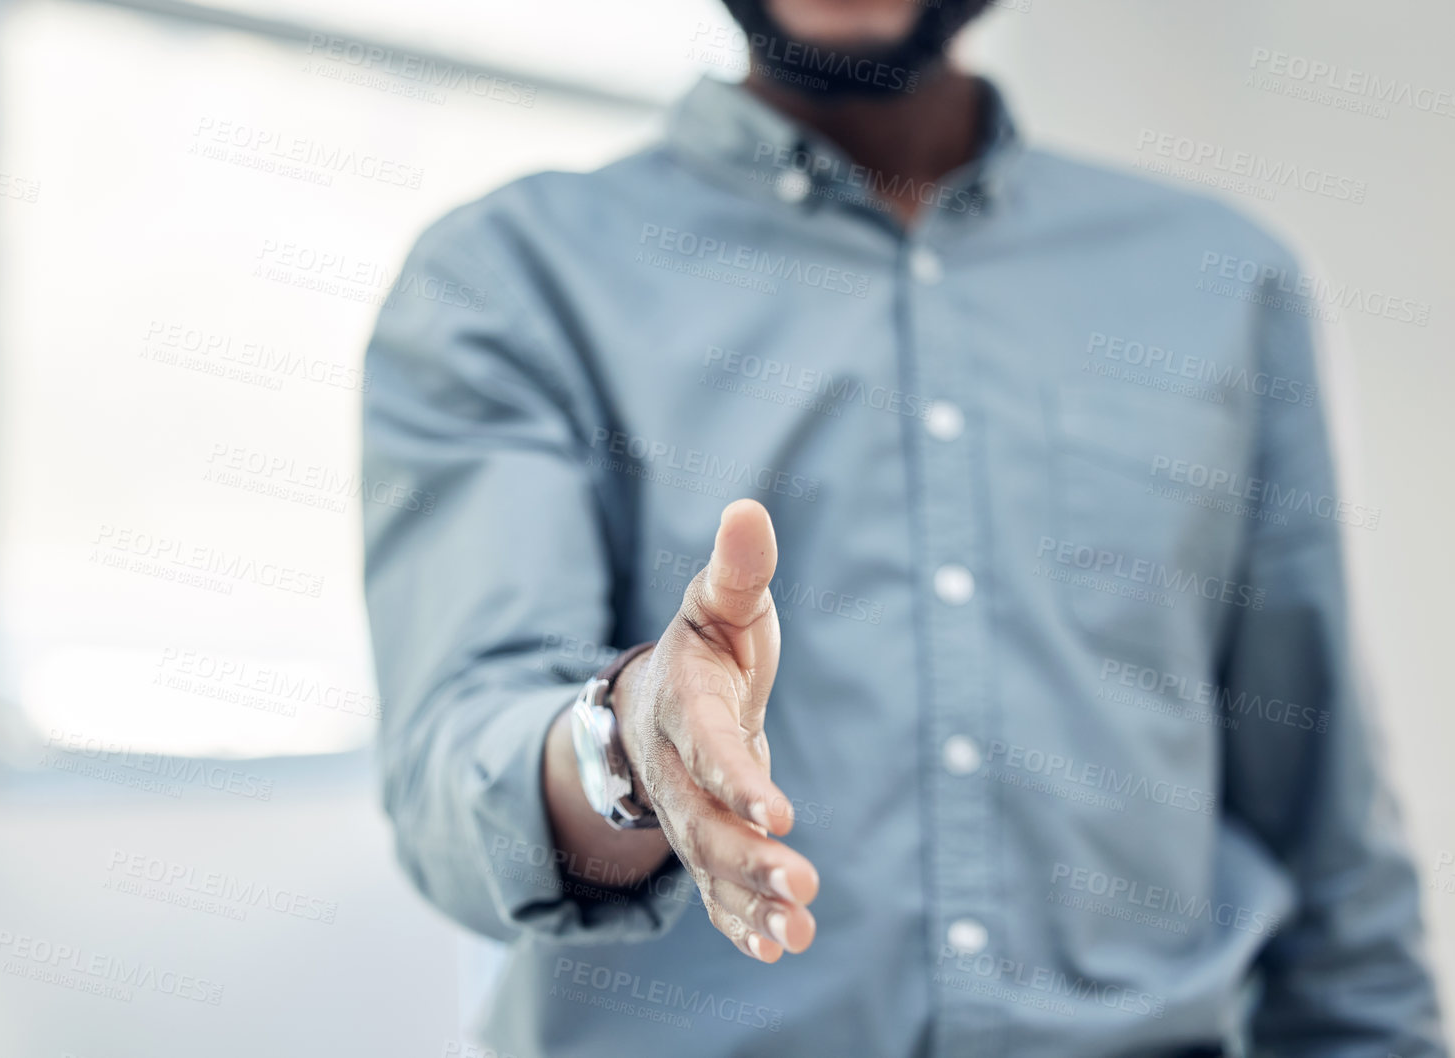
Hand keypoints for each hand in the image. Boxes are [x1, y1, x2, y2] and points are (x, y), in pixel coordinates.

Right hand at [614, 499, 818, 962]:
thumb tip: (748, 508)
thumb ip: (737, 568)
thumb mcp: (720, 603)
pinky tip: (780, 946)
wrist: (654, 703)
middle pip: (706, 822)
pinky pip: (714, 893)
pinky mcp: (702, 845)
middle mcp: (676, 771)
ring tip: (797, 931)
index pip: (707, 748)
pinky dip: (741, 924)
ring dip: (749, 901)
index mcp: (684, 707)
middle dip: (749, 857)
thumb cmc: (705, 646)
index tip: (780, 812)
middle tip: (800, 882)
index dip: (739, 779)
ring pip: (710, 867)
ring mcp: (685, 815)